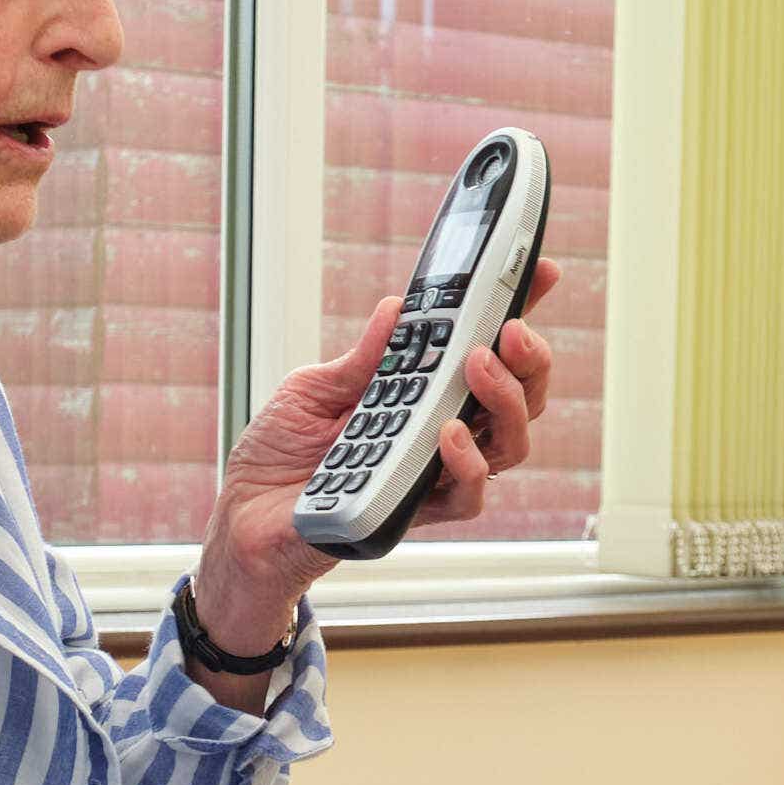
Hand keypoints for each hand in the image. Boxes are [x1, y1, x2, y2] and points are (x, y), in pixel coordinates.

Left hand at [186, 259, 565, 663]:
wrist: (244, 514)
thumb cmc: (280, 452)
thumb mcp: (314, 387)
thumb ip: (364, 357)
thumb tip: (399, 308)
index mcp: (423, 393)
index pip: (486, 351)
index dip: (519, 311)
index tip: (539, 271)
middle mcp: (441, 431)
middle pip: (521, 398)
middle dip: (529, 359)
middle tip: (508, 330)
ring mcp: (435, 472)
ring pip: (510, 443)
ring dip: (505, 401)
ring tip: (478, 367)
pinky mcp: (418, 510)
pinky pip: (468, 495)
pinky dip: (467, 462)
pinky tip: (449, 434)